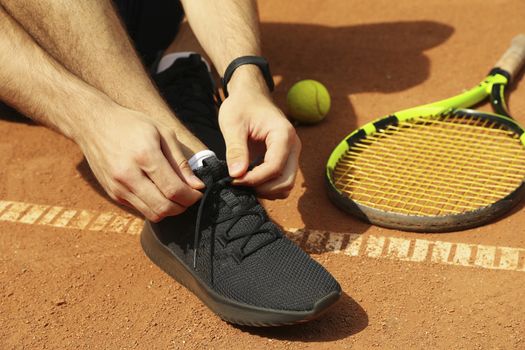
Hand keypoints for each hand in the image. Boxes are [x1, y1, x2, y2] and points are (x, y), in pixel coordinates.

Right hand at [75, 104, 203, 221]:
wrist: (93, 123)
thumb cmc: (132, 124)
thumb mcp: (162, 133)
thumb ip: (180, 161)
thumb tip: (197, 186)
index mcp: (144, 156)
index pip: (174, 190)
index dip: (191, 197)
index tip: (199, 192)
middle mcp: (128, 175)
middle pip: (164, 207)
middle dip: (183, 206)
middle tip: (190, 196)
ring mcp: (118, 187)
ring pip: (152, 214)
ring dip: (170, 210)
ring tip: (176, 195)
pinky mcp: (112, 194)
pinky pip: (140, 209)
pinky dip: (154, 206)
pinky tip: (159, 192)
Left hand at [218, 88, 300, 198]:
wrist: (250, 95)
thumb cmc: (241, 105)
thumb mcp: (233, 124)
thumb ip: (236, 150)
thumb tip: (236, 175)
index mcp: (283, 134)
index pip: (274, 168)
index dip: (254, 179)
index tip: (234, 179)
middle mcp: (293, 146)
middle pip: (285, 181)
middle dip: (261, 188)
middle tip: (238, 183)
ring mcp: (291, 154)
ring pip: (285, 185)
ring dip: (265, 190)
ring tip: (243, 180)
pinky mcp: (285, 159)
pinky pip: (281, 181)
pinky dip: (266, 186)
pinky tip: (248, 177)